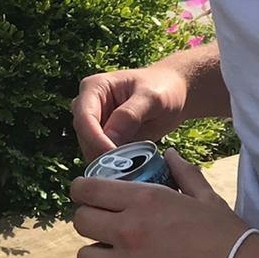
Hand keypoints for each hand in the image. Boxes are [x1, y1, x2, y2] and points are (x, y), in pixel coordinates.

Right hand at [70, 60, 188, 160]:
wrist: (175, 93)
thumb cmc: (164, 88)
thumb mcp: (152, 98)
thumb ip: (130, 115)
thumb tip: (109, 138)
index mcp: (94, 87)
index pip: (84, 118)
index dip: (95, 139)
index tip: (115, 157)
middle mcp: (89, 105)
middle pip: (84, 136)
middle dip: (101, 153)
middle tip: (126, 169)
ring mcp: (96, 123)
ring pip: (90, 149)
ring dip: (107, 162)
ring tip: (132, 170)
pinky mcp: (105, 139)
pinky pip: (102, 156)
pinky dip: (115, 165)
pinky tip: (132, 169)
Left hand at [70, 149, 252, 257]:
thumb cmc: (233, 240)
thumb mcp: (207, 199)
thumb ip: (183, 174)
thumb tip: (168, 155)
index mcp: (144, 201)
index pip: (87, 190)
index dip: (83, 193)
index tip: (89, 198)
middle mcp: (129, 231)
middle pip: (81, 222)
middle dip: (91, 223)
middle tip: (106, 230)